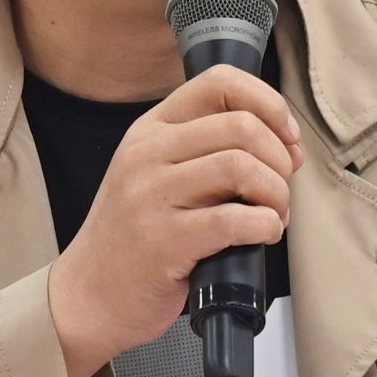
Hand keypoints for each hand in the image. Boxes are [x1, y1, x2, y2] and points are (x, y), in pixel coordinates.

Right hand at [49, 65, 303, 376]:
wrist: (89, 294)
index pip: (219, 82)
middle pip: (241, 126)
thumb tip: (287, 146)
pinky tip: (263, 235)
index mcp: (151, 130)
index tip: (286, 138)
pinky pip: (233, 218)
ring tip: (274, 215)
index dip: (268, 103)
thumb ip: (209, 152)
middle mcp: (148, 154)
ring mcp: (152, 196)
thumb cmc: (135, 237)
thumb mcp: (157, 174)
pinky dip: (265, 225)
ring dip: (276, 193)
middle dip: (279, 158)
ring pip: (241, 166)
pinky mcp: (164, 240)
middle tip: (280, 190)